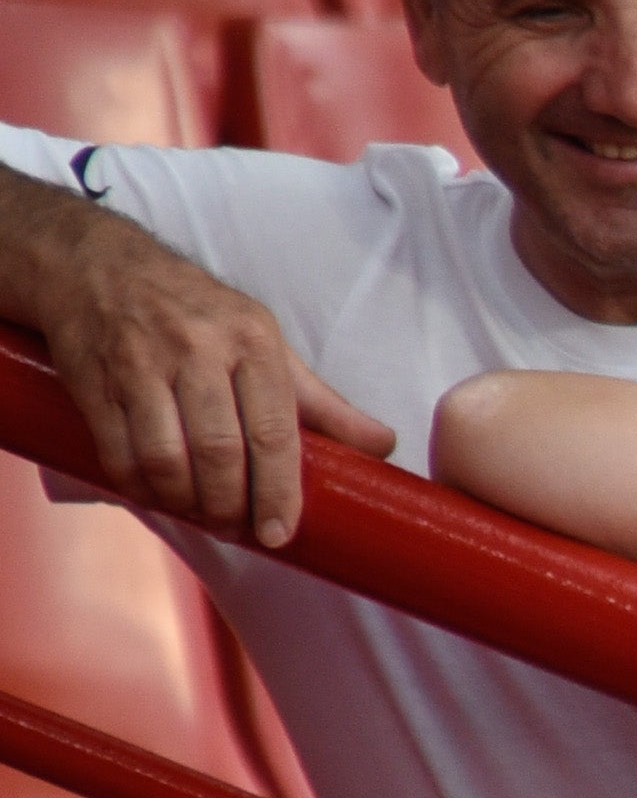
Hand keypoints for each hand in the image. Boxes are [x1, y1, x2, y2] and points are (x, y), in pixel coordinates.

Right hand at [39, 215, 391, 545]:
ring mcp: (140, 365)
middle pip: (219, 451)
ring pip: (166, 458)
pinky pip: (118, 452)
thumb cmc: (199, 313)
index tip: (281, 531)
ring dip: (186, 502)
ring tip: (202, 515)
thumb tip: (382, 446)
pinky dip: (140, 488)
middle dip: (231, 505)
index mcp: (252, 342)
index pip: (274, 431)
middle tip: (238, 529)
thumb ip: (321, 401)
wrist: (98, 266)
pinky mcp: (93, 380)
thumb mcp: (266, 342)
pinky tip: (158, 496)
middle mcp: (197, 350)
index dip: (280, 491)